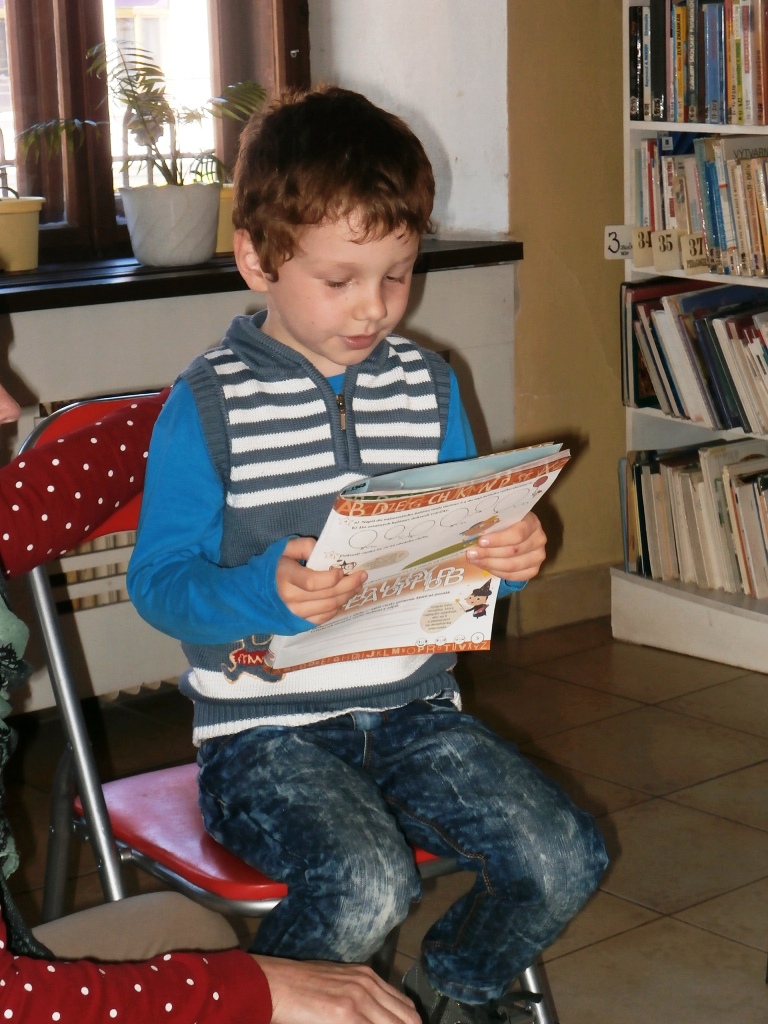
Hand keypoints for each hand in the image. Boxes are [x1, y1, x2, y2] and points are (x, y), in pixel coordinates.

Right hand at [253, 956, 420, 1023]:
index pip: (406, 1008)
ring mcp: (360, 999)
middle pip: (409, 1019)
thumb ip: (361, 998)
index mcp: (368, 977)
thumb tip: (375, 1016)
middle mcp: (369, 984)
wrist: (275, 984)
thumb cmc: (300, 985)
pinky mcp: (347, 1014)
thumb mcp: (338, 984)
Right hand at [276, 537, 367, 623]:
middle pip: (327, 596)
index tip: (343, 569)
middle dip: (349, 585)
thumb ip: (303, 545)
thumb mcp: (284, 549)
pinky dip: (337, 608)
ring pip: (329, 607)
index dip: (331, 578)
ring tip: (357, 585)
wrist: (253, 594)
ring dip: (346, 596)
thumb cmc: (273, 567)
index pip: (313, 582)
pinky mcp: (299, 623)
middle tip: (362, 575)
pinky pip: (323, 618)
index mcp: (285, 577)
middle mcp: (290, 599)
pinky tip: (343, 597)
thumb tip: (321, 551)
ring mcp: (295, 613)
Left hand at [465, 511, 545, 581]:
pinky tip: (486, 567)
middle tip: (471, 554)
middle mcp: (539, 539)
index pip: (517, 534)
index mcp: (532, 522)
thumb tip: (471, 533)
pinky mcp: (534, 569)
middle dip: (489, 553)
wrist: (517, 533)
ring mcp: (538, 556)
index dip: (498, 539)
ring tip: (474, 560)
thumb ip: (491, 523)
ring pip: (513, 565)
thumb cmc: (506, 523)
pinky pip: (515, 576)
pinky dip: (498, 572)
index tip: (481, 541)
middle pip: (513, 551)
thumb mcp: (501, 518)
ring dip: (490, 564)